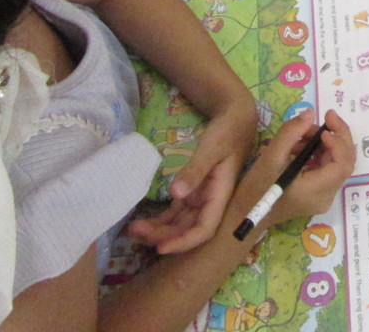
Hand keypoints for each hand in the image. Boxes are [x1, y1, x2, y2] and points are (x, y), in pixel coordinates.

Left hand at [127, 106, 253, 253]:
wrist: (235, 120)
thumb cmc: (227, 133)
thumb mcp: (212, 148)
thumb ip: (195, 170)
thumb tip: (176, 194)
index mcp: (221, 196)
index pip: (204, 229)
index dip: (184, 242)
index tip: (161, 247)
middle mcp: (211, 203)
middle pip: (188, 230)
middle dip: (163, 236)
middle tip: (134, 232)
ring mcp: (201, 199)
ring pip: (180, 224)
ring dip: (159, 230)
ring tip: (133, 230)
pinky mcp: (193, 193)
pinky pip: (176, 213)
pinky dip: (161, 220)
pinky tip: (143, 222)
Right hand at [232, 110, 355, 233]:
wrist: (245, 213)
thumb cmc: (257, 188)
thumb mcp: (271, 157)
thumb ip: (291, 133)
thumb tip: (310, 113)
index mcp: (317, 191)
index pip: (343, 164)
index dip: (339, 142)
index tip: (325, 127)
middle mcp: (326, 197)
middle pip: (343, 162)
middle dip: (336, 137)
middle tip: (324, 119)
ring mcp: (323, 197)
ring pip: (335, 163)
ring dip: (324, 144)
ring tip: (301, 134)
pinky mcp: (317, 194)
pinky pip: (325, 169)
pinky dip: (317, 154)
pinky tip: (298, 147)